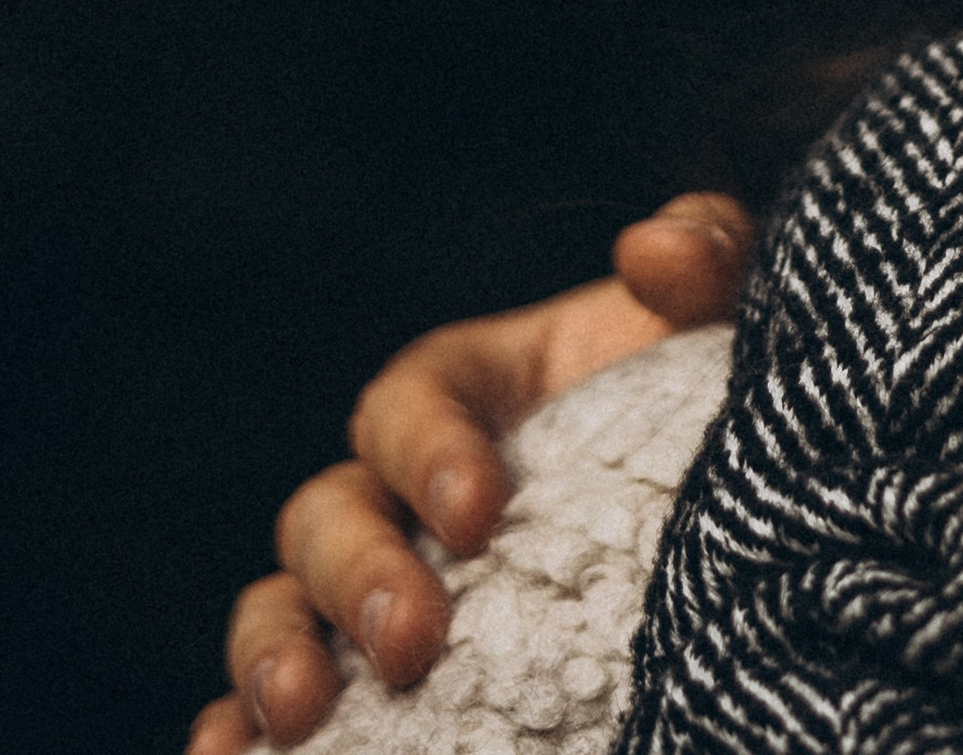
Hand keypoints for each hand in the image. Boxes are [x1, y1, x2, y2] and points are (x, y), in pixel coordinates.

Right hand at [184, 192, 753, 753]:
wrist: (723, 533)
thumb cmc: (695, 412)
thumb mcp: (714, 327)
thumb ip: (704, 255)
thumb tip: (651, 254)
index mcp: (464, 395)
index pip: (408, 402)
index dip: (427, 449)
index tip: (480, 511)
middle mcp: (399, 493)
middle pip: (329, 514)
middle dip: (358, 574)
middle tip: (412, 640)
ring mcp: (376, 593)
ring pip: (283, 607)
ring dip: (275, 656)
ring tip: (298, 718)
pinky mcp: (374, 686)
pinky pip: (276, 707)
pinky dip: (240, 732)